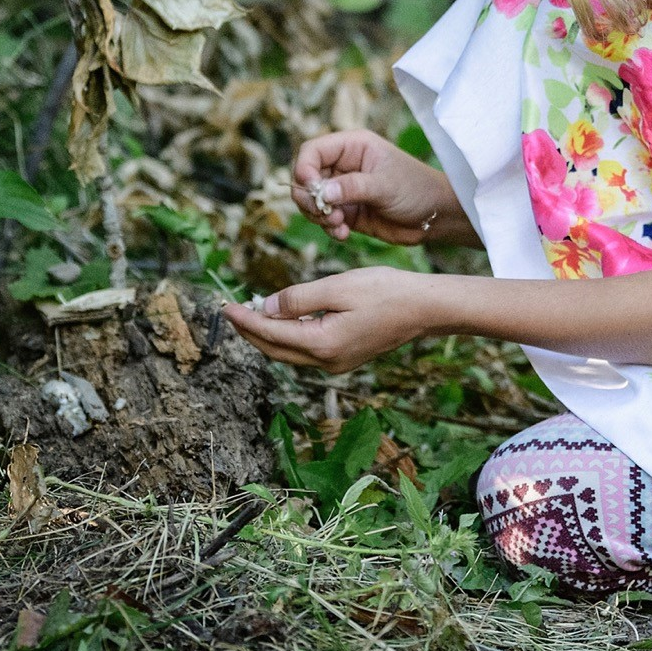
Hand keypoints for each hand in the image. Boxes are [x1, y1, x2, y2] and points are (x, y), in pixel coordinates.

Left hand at [221, 266, 428, 373]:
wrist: (425, 308)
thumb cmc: (387, 292)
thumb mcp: (338, 287)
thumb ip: (299, 298)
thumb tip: (267, 306)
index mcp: (321, 344)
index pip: (270, 333)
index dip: (245, 319)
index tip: (225, 305)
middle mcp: (326, 361)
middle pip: (274, 350)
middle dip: (250, 332)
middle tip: (231, 311)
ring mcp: (337, 363)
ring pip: (289, 354)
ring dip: (267, 336)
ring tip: (251, 315)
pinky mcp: (346, 358)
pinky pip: (306, 352)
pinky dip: (288, 337)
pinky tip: (285, 321)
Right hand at [292, 129, 458, 244]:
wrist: (434, 217)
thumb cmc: (417, 189)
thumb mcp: (386, 185)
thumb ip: (352, 187)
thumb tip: (321, 193)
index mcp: (353, 147)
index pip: (312, 151)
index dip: (304, 169)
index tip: (312, 190)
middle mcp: (343, 166)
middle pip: (305, 178)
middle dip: (309, 198)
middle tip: (326, 213)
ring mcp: (343, 190)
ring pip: (310, 201)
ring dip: (318, 216)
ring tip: (340, 224)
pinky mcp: (346, 211)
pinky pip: (323, 219)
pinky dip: (328, 228)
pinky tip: (344, 233)